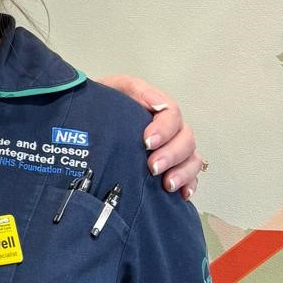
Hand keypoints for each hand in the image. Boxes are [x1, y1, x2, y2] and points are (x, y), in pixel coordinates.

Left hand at [99, 76, 203, 199]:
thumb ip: (134, 89)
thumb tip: (158, 103)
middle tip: (153, 166)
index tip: (147, 142)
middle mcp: (171, 130)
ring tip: (167, 184)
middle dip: (172, 154)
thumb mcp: (114, 88)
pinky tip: (181, 194)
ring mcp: (173, 150)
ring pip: (192, 159)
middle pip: (186, 139)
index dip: (164, 128)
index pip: (172, 114)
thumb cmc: (104, 106)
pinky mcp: (172, 168)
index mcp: (158, 110)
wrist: (90, 122)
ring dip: (183, 172)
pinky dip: (189, 185)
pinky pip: (190, 177)